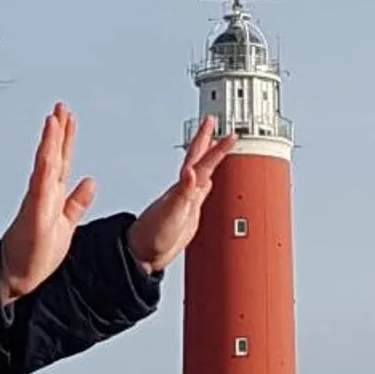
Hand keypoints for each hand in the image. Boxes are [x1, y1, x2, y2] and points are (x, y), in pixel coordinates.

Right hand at [0, 104, 97, 304]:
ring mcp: (38, 202)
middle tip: (61, 106)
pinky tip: (48, 151)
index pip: (61, 161)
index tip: (68, 117)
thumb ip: (77, 202)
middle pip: (54, 156)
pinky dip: (45, 166)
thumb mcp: (66, 224)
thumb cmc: (35, 254)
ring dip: (50, 141)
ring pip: (46, 165)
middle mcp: (44, 194)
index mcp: (52, 196)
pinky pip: (40, 186)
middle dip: (58, 130)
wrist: (15, 276)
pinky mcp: (35, 213)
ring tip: (54, 119)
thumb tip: (91, 182)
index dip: (66, 138)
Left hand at [127, 117, 236, 273]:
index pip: (203, 162)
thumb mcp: (171, 213)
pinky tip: (208, 182)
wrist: (143, 253)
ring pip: (201, 172)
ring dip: (208, 158)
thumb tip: (191, 171)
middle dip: (206, 139)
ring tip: (215, 145)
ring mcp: (186, 200)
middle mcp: (184, 190)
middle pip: (198, 159)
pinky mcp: (187, 212)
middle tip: (212, 120)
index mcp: (182, 188)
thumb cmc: (152, 234)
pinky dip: (206, 182)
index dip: (218, 148)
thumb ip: (183, 192)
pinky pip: (200, 190)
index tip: (231, 135)